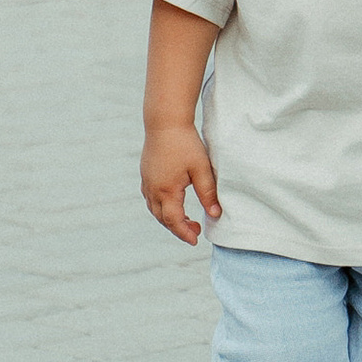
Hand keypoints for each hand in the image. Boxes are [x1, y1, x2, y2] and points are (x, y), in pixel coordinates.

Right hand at [141, 121, 220, 244]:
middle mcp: (153, 189)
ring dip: (169, 218)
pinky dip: (161, 207)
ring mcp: (147, 182)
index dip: (185, 233)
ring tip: (186, 220)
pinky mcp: (146, 174)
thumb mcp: (201, 169)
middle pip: (163, 218)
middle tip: (196, 230)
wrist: (165, 122)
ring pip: (154, 210)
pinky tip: (172, 203)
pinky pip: (150, 199)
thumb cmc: (185, 143)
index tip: (196, 240)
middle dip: (178, 228)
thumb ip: (208, 193)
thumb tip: (215, 214)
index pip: (174, 221)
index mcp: (167, 191)